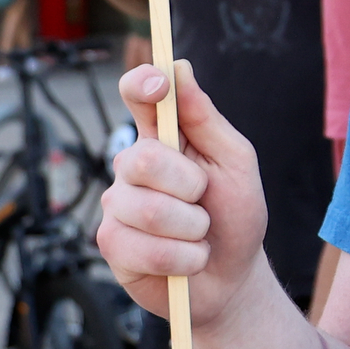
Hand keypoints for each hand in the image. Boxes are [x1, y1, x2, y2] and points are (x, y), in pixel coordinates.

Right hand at [95, 62, 271, 335]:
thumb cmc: (235, 217)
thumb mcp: (237, 163)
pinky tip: (187, 261)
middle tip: (204, 201)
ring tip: (200, 237)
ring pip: (146, 210)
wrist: (232, 280)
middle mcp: (132, 166)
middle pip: (141, 159)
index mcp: (164, 137)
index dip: (142, 83)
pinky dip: (181, 259)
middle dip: (188, 186)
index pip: (137, 95)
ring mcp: (117, 205)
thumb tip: (181, 68)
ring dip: (191, 230)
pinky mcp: (112, 245)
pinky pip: (144, 248)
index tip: (160, 84)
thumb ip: (207, 119)